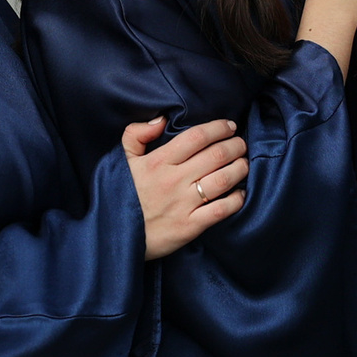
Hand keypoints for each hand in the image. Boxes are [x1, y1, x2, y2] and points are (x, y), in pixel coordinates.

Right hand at [121, 117, 247, 259]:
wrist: (112, 236)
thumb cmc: (119, 196)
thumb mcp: (120, 161)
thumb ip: (136, 134)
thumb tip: (161, 120)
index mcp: (158, 162)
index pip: (196, 137)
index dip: (218, 128)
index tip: (230, 126)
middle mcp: (173, 180)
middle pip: (216, 155)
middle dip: (235, 146)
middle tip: (241, 144)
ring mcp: (183, 204)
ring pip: (223, 180)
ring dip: (240, 168)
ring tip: (244, 163)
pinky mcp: (189, 226)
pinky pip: (221, 210)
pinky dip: (236, 200)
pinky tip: (240, 193)